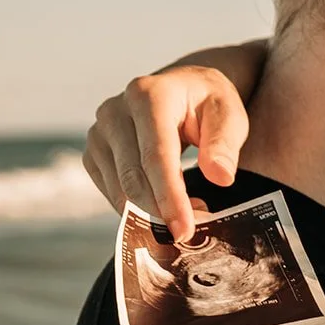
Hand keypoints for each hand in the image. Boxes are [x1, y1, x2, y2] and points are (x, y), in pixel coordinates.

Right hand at [83, 65, 248, 240]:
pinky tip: (160, 206)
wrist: (181, 91)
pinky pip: (110, 191)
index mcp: (149, 95)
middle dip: (160, 213)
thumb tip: (220, 177)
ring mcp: (99, 131)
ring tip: (183, 215)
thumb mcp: (230, 115)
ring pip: (118, 189)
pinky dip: (135, 207)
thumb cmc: (207, 104)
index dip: (169, 198)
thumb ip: (225, 144)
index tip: (184, 230)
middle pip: (133, 177)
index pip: (156, 156)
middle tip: (189, 233)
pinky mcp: (94, 151)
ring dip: (149, 213)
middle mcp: (115, 111)